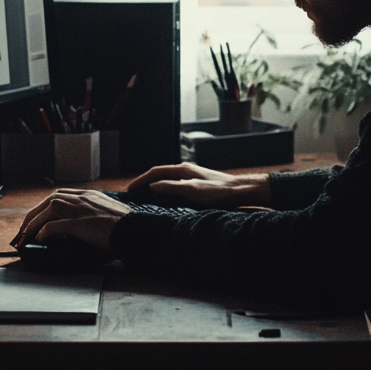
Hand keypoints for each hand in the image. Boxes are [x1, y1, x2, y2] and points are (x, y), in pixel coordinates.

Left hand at [11, 189, 130, 248]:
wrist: (135, 229)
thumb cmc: (125, 225)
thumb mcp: (106, 213)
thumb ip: (91, 213)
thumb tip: (78, 226)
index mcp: (88, 195)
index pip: (58, 196)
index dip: (43, 208)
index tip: (36, 218)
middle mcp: (82, 199)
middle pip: (49, 201)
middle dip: (32, 215)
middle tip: (23, 230)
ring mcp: (81, 210)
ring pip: (48, 211)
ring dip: (33, 223)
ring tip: (26, 236)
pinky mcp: (80, 223)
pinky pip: (55, 225)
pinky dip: (45, 231)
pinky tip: (40, 238)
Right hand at [126, 162, 271, 207]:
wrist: (241, 191)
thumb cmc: (219, 191)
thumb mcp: (193, 191)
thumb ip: (172, 188)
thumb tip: (152, 187)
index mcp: (183, 170)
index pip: (155, 172)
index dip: (141, 180)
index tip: (130, 190)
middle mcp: (186, 170)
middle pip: (160, 174)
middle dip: (145, 182)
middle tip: (133, 194)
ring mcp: (192, 176)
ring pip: (167, 180)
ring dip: (154, 187)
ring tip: (145, 197)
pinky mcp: (198, 184)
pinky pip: (176, 185)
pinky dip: (165, 191)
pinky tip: (167, 199)